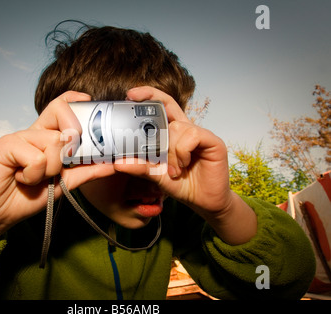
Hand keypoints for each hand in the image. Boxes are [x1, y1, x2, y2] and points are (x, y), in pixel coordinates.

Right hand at [0, 91, 114, 247]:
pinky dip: (33, 174)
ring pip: (54, 141)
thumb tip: (113, 163)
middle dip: (72, 140)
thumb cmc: (26, 197)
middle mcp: (34, 133)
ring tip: (33, 178)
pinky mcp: (6, 145)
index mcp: (46, 138)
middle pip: (61, 112)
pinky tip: (21, 179)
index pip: (61, 108)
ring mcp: (19, 137)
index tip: (89, 101)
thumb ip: (86, 171)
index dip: (74, 100)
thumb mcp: (63, 184)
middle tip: (63, 161)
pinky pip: (36, 156)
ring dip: (50, 168)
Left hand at [114, 86, 256, 243]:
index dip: (148, 96)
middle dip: (151, 97)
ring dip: (170, 150)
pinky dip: (182, 151)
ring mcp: (200, 134)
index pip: (161, 108)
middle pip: (169, 104)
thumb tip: (118, 162)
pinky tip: (183, 164)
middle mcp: (186, 129)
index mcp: (172, 134)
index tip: (130, 94)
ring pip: (177, 127)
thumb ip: (139, 167)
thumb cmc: (181, 184)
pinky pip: (192, 135)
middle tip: (133, 97)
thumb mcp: (155, 175)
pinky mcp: (213, 142)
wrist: (203, 201)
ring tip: (173, 168)